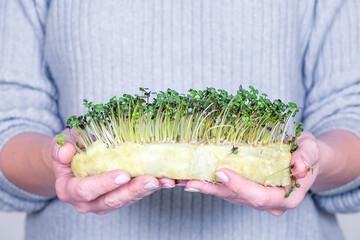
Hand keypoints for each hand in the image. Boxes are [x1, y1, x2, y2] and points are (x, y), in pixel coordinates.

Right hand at [51, 129, 174, 214]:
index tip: (123, 174)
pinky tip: (165, 180)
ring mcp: (104, 203)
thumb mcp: (61, 143)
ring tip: (165, 180)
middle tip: (151, 180)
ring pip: (127, 200)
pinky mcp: (119, 199)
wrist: (72, 162)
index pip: (86, 190)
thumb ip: (61, 147)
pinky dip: (150, 188)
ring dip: (147, 190)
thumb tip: (66, 151)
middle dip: (133, 191)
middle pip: (111, 200)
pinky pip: (135, 195)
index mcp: (69, 190)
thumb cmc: (68, 151)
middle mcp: (87, 202)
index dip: (104, 183)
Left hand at [184, 132, 319, 215]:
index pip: (261, 196)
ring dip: (206, 188)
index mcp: (287, 197)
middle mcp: (268, 202)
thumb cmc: (308, 153)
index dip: (241, 186)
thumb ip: (307, 157)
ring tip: (184, 179)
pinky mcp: (245, 191)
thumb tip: (299, 166)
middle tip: (191, 181)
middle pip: (239, 198)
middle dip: (214, 190)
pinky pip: (226, 189)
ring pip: (228, 196)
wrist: (304, 158)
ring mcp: (255, 198)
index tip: (222, 172)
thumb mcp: (312, 150)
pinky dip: (209, 183)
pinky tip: (192, 177)